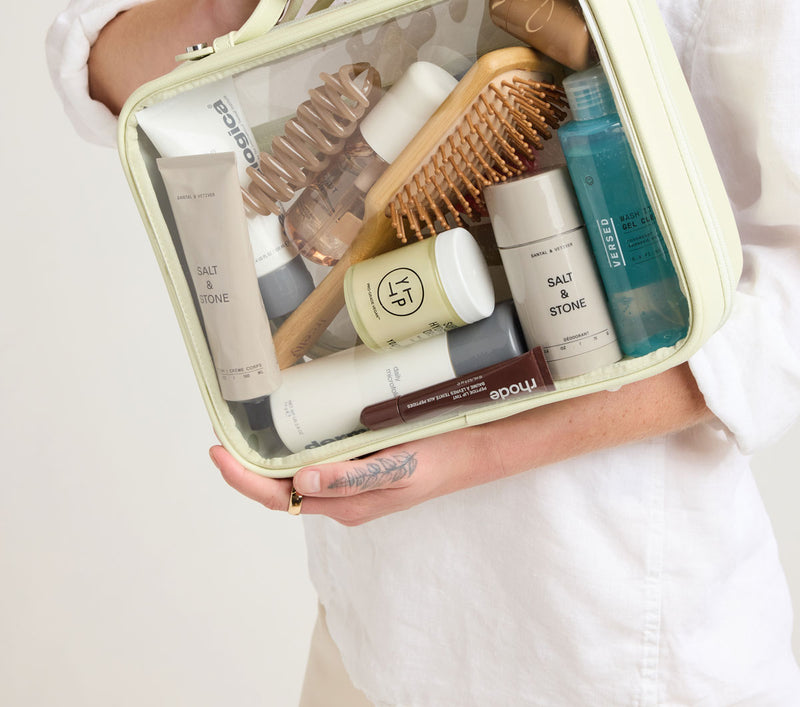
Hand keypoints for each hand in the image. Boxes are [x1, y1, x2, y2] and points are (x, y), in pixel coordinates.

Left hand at [209, 425, 497, 525]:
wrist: (476, 450)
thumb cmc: (440, 457)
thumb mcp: (398, 467)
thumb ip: (351, 477)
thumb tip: (300, 482)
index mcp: (345, 504)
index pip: (277, 497)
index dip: (242, 478)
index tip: (217, 451)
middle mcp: (341, 498)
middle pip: (278, 488)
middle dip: (244, 466)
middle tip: (221, 432)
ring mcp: (350, 484)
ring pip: (295, 476)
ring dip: (266, 457)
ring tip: (244, 427)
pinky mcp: (361, 466)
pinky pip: (317, 462)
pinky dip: (293, 447)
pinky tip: (288, 426)